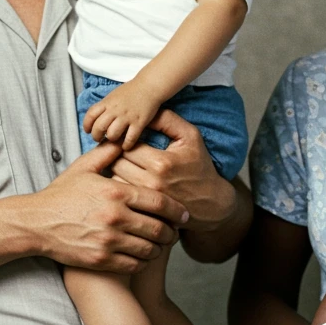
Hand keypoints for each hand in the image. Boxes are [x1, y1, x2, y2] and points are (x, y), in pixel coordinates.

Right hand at [22, 141, 187, 273]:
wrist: (36, 223)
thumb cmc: (61, 194)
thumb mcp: (82, 168)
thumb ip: (107, 153)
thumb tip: (125, 139)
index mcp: (115, 191)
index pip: (159, 201)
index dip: (177, 210)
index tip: (185, 214)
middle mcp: (115, 216)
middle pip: (159, 227)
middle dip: (172, 231)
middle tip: (176, 231)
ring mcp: (108, 240)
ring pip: (149, 249)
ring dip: (160, 248)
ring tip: (162, 244)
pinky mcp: (101, 259)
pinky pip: (134, 264)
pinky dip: (144, 261)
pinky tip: (145, 256)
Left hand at [84, 79, 162, 149]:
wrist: (150, 86)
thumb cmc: (132, 90)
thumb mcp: (114, 95)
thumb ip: (105, 106)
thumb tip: (96, 119)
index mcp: (108, 102)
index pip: (90, 115)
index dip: (87, 125)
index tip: (88, 130)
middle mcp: (115, 110)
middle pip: (99, 127)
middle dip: (96, 136)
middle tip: (99, 138)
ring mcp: (127, 117)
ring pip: (112, 134)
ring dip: (111, 140)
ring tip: (114, 140)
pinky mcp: (139, 123)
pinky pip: (130, 138)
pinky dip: (126, 145)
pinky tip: (126, 145)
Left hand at [109, 108, 235, 231]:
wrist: (211, 202)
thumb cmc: (200, 166)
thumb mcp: (190, 137)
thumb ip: (167, 120)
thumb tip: (144, 113)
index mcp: (161, 162)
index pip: (126, 146)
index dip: (124, 142)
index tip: (128, 142)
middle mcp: (151, 182)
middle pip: (116, 163)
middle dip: (117, 156)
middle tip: (123, 154)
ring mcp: (146, 200)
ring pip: (114, 180)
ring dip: (116, 172)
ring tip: (125, 167)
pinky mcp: (143, 212)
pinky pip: (121, 196)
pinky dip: (120, 187)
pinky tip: (128, 182)